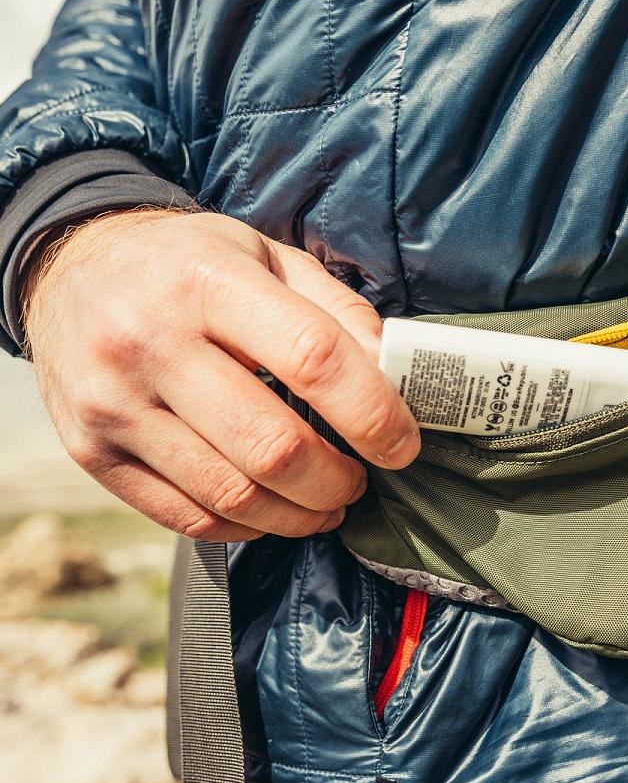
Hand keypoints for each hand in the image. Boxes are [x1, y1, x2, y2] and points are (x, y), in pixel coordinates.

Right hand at [24, 209, 419, 541]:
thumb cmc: (189, 266)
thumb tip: (398, 376)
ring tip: (329, 503)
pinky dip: (248, 527)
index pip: (312, 359)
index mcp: (207, 281)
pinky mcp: (92, 453)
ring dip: (301, 515)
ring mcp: (112, 404)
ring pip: (233, 495)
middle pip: (274, 447)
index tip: (402, 444)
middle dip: (339, 480)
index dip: (374, 413)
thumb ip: (337, 311)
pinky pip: (188, 517)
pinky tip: (273, 512)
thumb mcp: (266, 255)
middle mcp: (148, 342)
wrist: (70, 269)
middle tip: (362, 479)